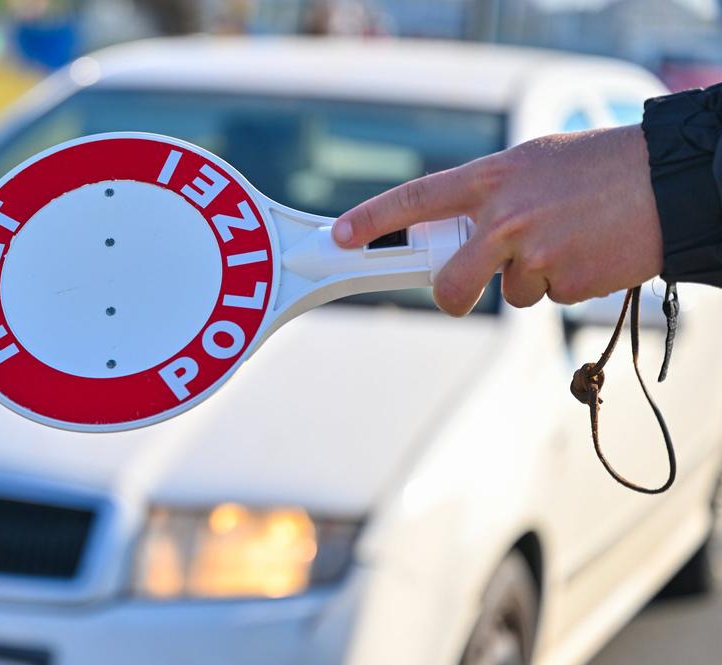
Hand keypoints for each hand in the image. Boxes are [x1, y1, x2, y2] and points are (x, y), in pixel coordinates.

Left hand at [331, 125, 663, 315]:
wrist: (668, 181)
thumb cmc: (601, 166)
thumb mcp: (533, 163)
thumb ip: (491, 194)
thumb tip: (457, 226)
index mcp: (492, 179)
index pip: (415, 199)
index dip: (371, 219)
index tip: (341, 236)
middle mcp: (504, 218)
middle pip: (452, 282)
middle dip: (451, 296)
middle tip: (459, 293)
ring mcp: (533, 254)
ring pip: (509, 292)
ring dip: (530, 279)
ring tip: (566, 242)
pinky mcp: (564, 282)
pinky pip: (548, 296)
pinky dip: (564, 283)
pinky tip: (587, 253)